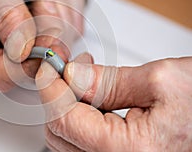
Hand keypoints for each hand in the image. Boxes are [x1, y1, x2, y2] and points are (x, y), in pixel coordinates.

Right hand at [0, 0, 84, 90]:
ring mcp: (28, 41)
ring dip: (58, 11)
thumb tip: (20, 49)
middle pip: (38, 65)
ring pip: (62, 45)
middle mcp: (2, 47)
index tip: (39, 45)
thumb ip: (4, 14)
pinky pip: (75, 27)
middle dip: (47, 28)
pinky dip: (68, 4)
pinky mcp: (49, 31)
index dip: (24, 66)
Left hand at [36, 55, 191, 150]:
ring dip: (69, 105)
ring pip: (68, 138)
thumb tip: (72, 74)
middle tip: (70, 69)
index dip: (51, 87)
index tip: (49, 66)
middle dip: (59, 95)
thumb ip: (108, 80)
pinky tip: (94, 99)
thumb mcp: (159, 81)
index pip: (63, 118)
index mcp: (127, 151)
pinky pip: (84, 143)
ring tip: (86, 80)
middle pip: (60, 132)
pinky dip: (81, 118)